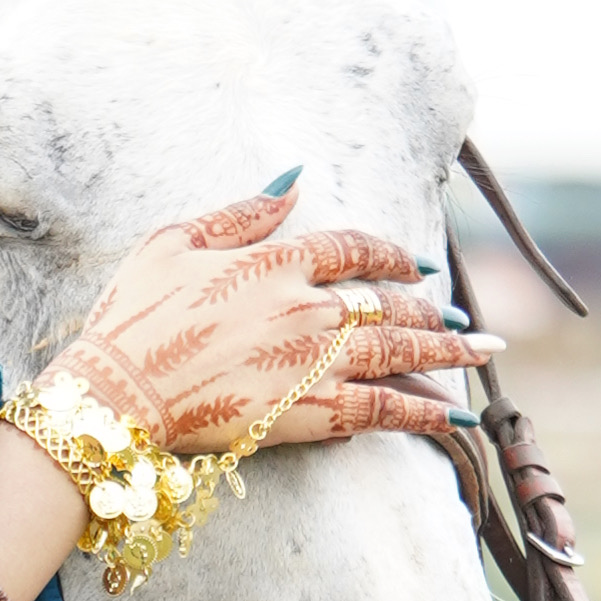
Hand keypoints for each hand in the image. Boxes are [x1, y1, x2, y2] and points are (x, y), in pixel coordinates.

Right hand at [50, 182, 499, 454]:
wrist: (116, 394)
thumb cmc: (132, 319)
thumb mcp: (173, 243)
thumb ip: (240, 214)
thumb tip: (293, 183)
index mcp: (277, 260)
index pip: (353, 249)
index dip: (390, 253)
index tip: (416, 262)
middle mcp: (309, 306)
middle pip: (391, 303)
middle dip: (435, 310)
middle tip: (468, 318)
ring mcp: (315, 360)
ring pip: (401, 351)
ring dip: (449, 352)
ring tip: (484, 353)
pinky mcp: (312, 412)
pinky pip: (384, 409)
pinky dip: (424, 412)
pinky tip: (456, 417)